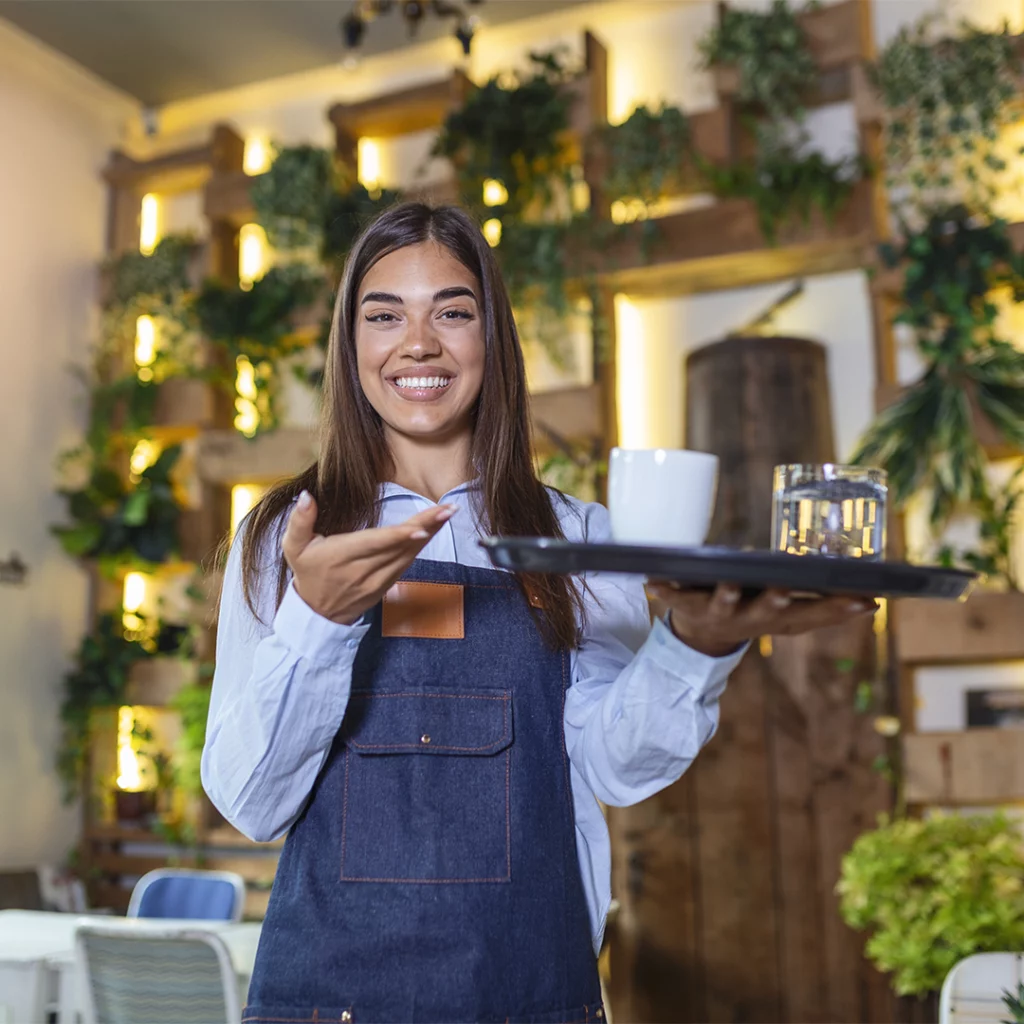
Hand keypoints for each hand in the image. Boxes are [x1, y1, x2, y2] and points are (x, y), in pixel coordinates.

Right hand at [282, 490, 455, 624]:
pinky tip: (434, 530)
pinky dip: (421, 546)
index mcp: (341, 556)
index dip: (400, 535)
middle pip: (399, 546)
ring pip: (408, 555)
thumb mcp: (294, 547)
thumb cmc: (308, 573)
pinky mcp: (386, 585)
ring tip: (447, 513)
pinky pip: (407, 563)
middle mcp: (363, 570)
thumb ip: (300, 520)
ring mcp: (377, 580)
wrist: (317, 613)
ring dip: (430, 533)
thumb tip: (307, 496)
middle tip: (448, 509)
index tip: (423, 525)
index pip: (376, 544)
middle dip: (427, 526)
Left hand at [645, 581, 877, 658]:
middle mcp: (749, 619)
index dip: (838, 610)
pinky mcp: (685, 605)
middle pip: (766, 612)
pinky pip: (671, 596)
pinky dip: (661, 588)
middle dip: (775, 600)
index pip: (813, 616)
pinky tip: (651, 580)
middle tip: (783, 588)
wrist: (701, 639)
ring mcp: (717, 613)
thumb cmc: (755, 611)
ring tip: (726, 583)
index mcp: (777, 619)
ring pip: (720, 604)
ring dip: (723, 595)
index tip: (865, 600)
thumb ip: (823, 605)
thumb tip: (874, 600)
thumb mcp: (789, 613)